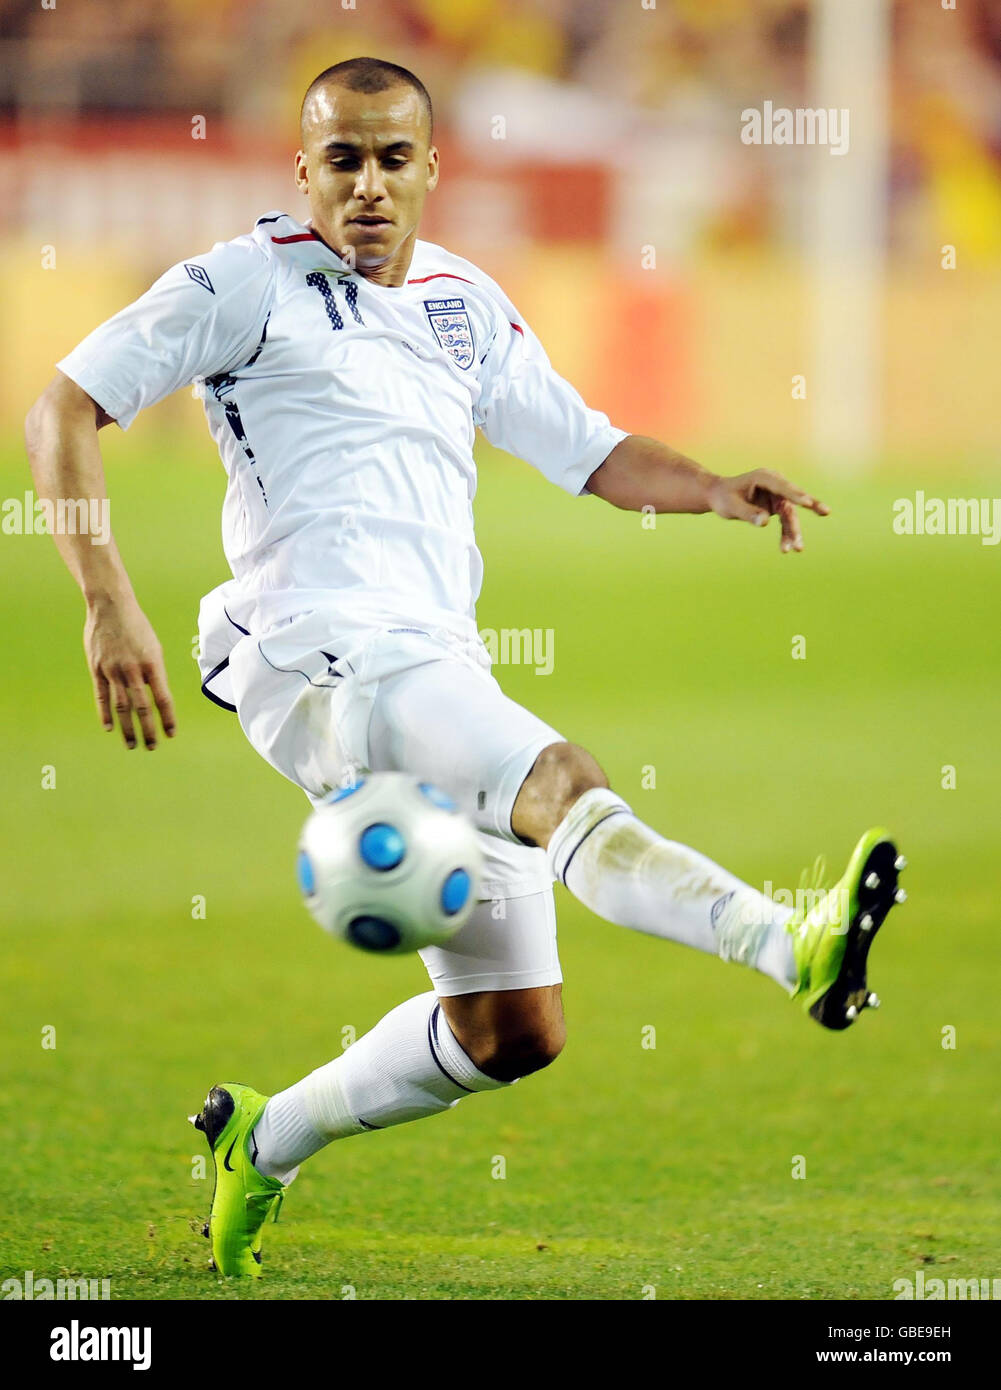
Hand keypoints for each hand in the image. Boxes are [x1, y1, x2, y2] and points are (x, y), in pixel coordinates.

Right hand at [83, 596, 176, 749]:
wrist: (111, 606)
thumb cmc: (136, 627)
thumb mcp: (153, 647)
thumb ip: (154, 673)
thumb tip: (156, 696)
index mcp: (153, 664)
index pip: (163, 698)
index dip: (168, 718)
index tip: (171, 734)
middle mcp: (133, 670)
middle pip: (142, 707)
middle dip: (148, 730)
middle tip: (152, 747)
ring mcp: (113, 670)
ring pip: (121, 706)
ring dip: (127, 729)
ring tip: (131, 745)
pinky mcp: (97, 669)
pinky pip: (101, 696)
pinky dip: (105, 714)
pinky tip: (110, 728)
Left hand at [707, 469, 829, 551]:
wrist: (719, 496)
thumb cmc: (723, 498)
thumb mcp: (731, 506)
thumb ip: (748, 513)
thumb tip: (765, 522)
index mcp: (764, 477)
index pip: (782, 486)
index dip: (795, 493)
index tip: (807, 501)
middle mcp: (775, 484)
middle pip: (793, 498)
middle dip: (809, 507)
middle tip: (826, 511)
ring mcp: (778, 495)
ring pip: (791, 514)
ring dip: (794, 531)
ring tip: (798, 549)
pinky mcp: (778, 506)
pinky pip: (786, 521)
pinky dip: (787, 534)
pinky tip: (789, 548)